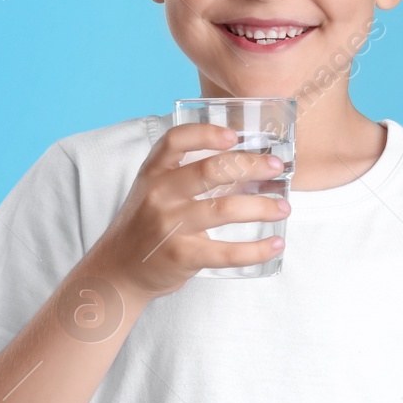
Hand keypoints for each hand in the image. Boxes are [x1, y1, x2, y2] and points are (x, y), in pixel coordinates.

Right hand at [82, 123, 288, 299]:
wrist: (119, 270)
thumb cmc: (147, 225)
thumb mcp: (156, 191)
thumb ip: (191, 176)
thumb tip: (250, 167)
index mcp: (153, 172)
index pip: (175, 140)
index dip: (206, 133)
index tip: (234, 135)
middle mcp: (159, 194)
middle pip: (210, 171)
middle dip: (250, 166)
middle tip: (276, 167)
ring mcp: (169, 225)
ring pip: (224, 210)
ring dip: (262, 207)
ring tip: (284, 208)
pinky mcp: (182, 256)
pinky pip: (226, 252)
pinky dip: (256, 249)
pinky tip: (275, 244)